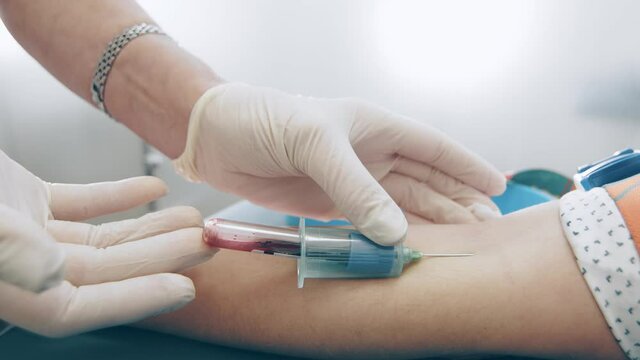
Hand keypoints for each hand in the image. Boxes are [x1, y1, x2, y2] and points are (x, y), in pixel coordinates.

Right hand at [0, 150, 213, 336]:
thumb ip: (13, 252)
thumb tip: (52, 276)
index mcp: (7, 284)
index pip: (79, 308)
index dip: (135, 300)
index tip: (183, 288)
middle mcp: (20, 263)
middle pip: (103, 271)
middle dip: (160, 256)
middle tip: (203, 244)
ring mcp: (26, 231)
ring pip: (99, 239)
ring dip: (148, 229)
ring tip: (191, 220)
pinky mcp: (27, 201)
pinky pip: (81, 203)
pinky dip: (118, 197)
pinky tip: (152, 189)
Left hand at [174, 83, 504, 244]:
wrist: (217, 137)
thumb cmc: (264, 119)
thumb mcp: (316, 143)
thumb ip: (356, 188)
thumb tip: (395, 232)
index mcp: (374, 125)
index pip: (433, 146)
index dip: (466, 166)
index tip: (497, 188)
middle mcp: (369, 153)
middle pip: (426, 180)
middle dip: (457, 202)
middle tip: (486, 229)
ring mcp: (351, 180)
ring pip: (402, 204)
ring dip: (431, 222)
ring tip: (461, 241)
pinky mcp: (330, 205)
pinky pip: (370, 222)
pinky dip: (391, 236)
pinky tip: (411, 247)